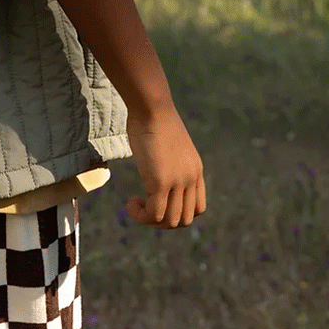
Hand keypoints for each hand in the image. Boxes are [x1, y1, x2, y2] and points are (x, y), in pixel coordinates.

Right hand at [125, 105, 205, 228]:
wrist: (151, 106)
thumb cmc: (153, 118)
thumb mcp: (169, 144)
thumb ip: (169, 159)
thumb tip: (156, 162)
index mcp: (195, 170)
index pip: (198, 208)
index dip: (178, 212)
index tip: (159, 202)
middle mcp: (191, 179)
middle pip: (185, 220)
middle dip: (164, 221)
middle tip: (145, 207)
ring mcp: (178, 181)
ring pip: (170, 221)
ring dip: (150, 220)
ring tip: (136, 205)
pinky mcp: (160, 181)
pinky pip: (154, 214)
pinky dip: (141, 215)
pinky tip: (131, 203)